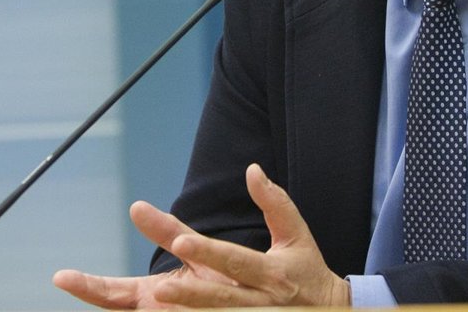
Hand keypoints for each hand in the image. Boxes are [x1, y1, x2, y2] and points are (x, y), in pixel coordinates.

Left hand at [52, 163, 350, 307]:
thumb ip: (275, 203)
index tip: (179, 241)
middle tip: (159, 288)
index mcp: (271, 272)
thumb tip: (252, 169)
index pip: (234, 260)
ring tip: (160, 302)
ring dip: (191, 311)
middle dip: (192, 293)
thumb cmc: (308, 271)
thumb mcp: (296, 236)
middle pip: (222, 297)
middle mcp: (261, 300)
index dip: (207, 252)